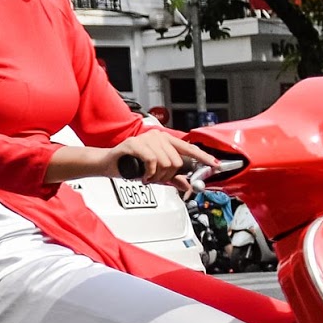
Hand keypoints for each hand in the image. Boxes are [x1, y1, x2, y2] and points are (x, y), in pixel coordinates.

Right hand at [104, 129, 218, 186]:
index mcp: (165, 140)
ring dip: (157, 176)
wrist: (108, 164)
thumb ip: (173, 178)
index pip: (189, 148)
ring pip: (165, 163)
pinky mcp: (135, 144)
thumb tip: (187, 185)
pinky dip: (149, 173)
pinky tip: (143, 176)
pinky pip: (152, 161)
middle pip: (177, 161)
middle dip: (168, 176)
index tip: (215, 165)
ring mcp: (146, 139)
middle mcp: (157, 137)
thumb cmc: (130, 166)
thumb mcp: (155, 173)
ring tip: (147, 177)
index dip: (203, 158)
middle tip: (156, 178)